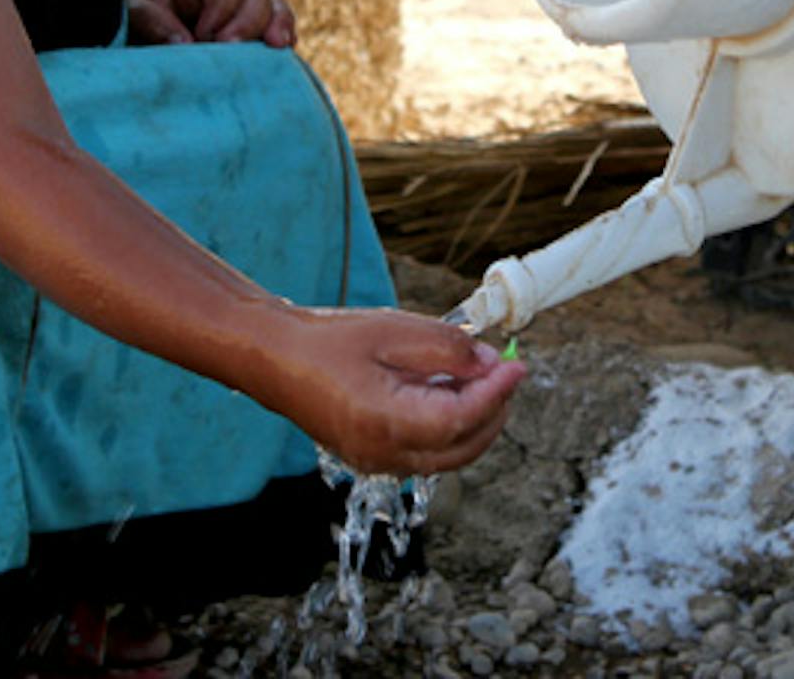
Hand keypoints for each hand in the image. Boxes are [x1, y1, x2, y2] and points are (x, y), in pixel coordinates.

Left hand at [126, 0, 295, 46]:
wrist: (137, 33)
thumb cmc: (133, 14)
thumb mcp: (130, 10)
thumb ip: (152, 22)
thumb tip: (186, 45)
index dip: (220, 9)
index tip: (202, 38)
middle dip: (249, 22)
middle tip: (230, 48)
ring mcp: (243, 9)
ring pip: (273, 8)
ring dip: (277, 26)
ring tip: (276, 46)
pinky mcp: (251, 32)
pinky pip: (278, 27)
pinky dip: (284, 37)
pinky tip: (283, 52)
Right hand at [260, 307, 529, 474]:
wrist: (275, 359)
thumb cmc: (328, 341)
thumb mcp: (393, 331)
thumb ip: (446, 349)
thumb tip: (489, 365)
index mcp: (387, 424)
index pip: (462, 419)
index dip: (496, 392)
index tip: (517, 365)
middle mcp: (385, 455)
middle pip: (463, 447)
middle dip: (494, 411)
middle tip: (506, 372)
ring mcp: (377, 461)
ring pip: (448, 455)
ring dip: (474, 421)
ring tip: (478, 376)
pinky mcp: (373, 456)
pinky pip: (426, 451)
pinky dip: (449, 427)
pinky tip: (448, 390)